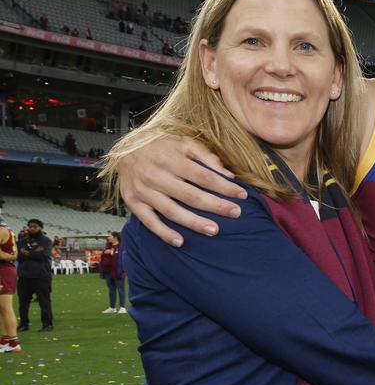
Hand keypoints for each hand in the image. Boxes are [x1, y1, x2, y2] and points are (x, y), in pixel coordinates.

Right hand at [118, 135, 246, 245]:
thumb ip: (205, 155)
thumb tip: (228, 174)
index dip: (224, 187)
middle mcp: (156, 175)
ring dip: (194, 223)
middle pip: (190, 195)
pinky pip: (149, 221)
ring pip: (172, 211)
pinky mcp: (133, 202)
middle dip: (215, 206)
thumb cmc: (160, 147)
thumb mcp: (182, 142)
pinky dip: (164, 233)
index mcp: (170, 159)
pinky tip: (180, 241)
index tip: (242, 195)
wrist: (122, 150)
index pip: (203, 176)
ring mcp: (143, 191)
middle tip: (235, 213)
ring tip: (214, 230)